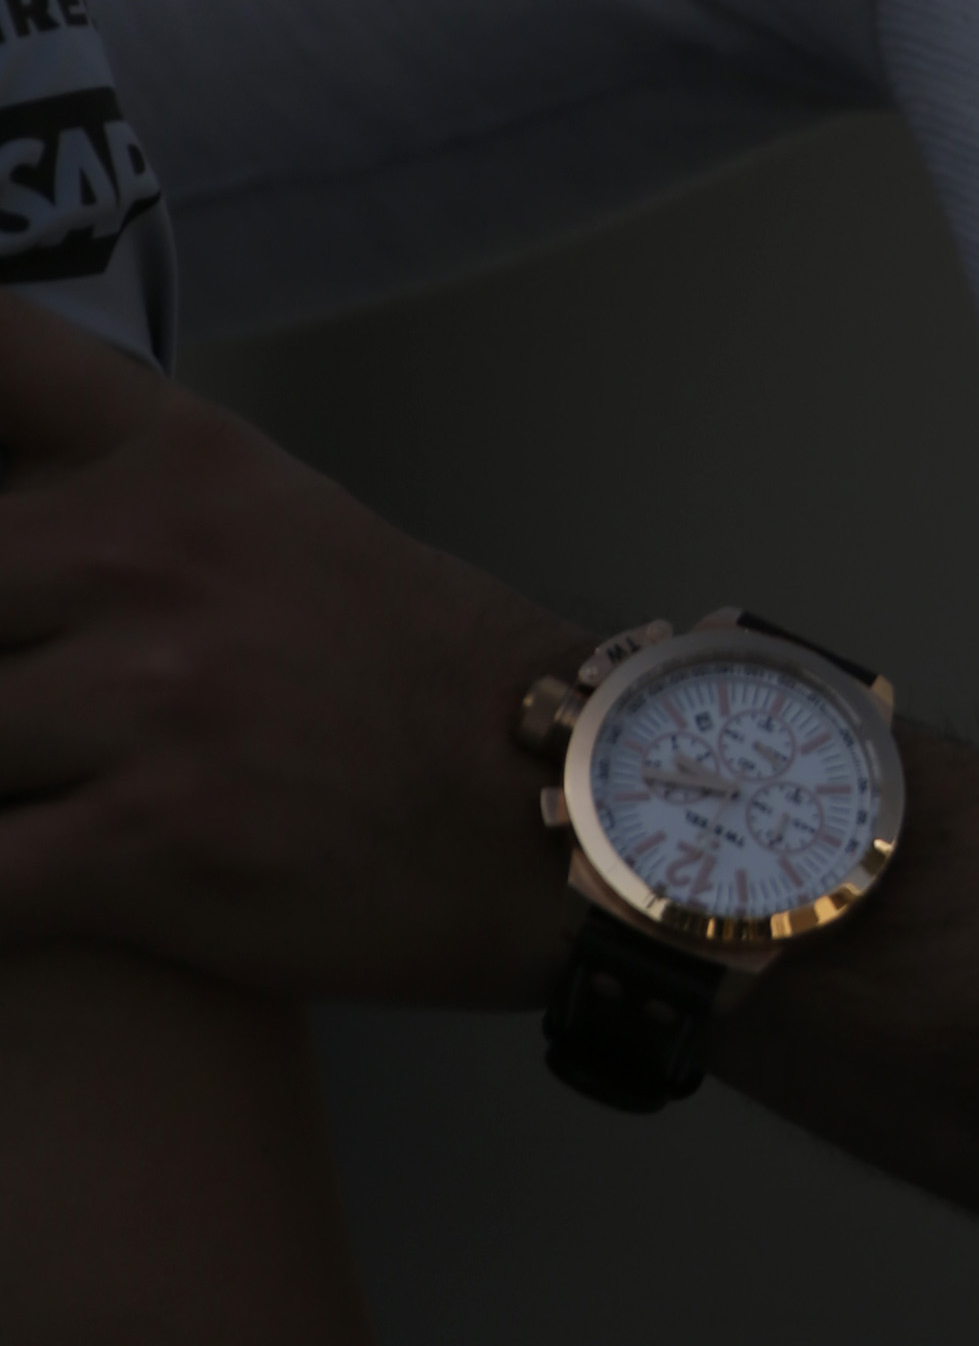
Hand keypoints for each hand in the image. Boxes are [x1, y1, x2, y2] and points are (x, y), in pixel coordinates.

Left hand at [0, 299, 582, 1004]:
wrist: (557, 800)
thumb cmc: (406, 675)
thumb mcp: (269, 516)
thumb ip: (113, 496)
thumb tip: (1, 537)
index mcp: (175, 459)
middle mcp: (152, 555)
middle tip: (26, 704)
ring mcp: (152, 695)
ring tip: (40, 785)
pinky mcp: (150, 842)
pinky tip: (25, 886)